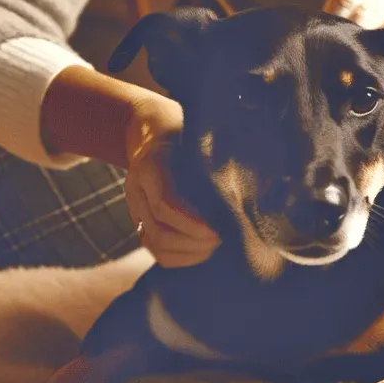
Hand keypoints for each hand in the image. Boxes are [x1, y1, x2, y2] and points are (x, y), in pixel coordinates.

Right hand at [124, 96, 219, 266]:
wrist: (152, 126)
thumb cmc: (186, 129)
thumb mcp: (200, 134)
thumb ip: (215, 162)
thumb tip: (249, 192)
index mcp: (150, 163)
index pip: (166, 203)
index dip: (194, 223)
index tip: (220, 228)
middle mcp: (136, 187)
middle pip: (160, 230)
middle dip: (195, 241)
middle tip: (224, 237)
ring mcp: (134, 205)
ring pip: (155, 244)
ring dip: (189, 251)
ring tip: (216, 244)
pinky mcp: (139, 218)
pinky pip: (154, 249)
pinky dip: (181, 256)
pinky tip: (203, 250)